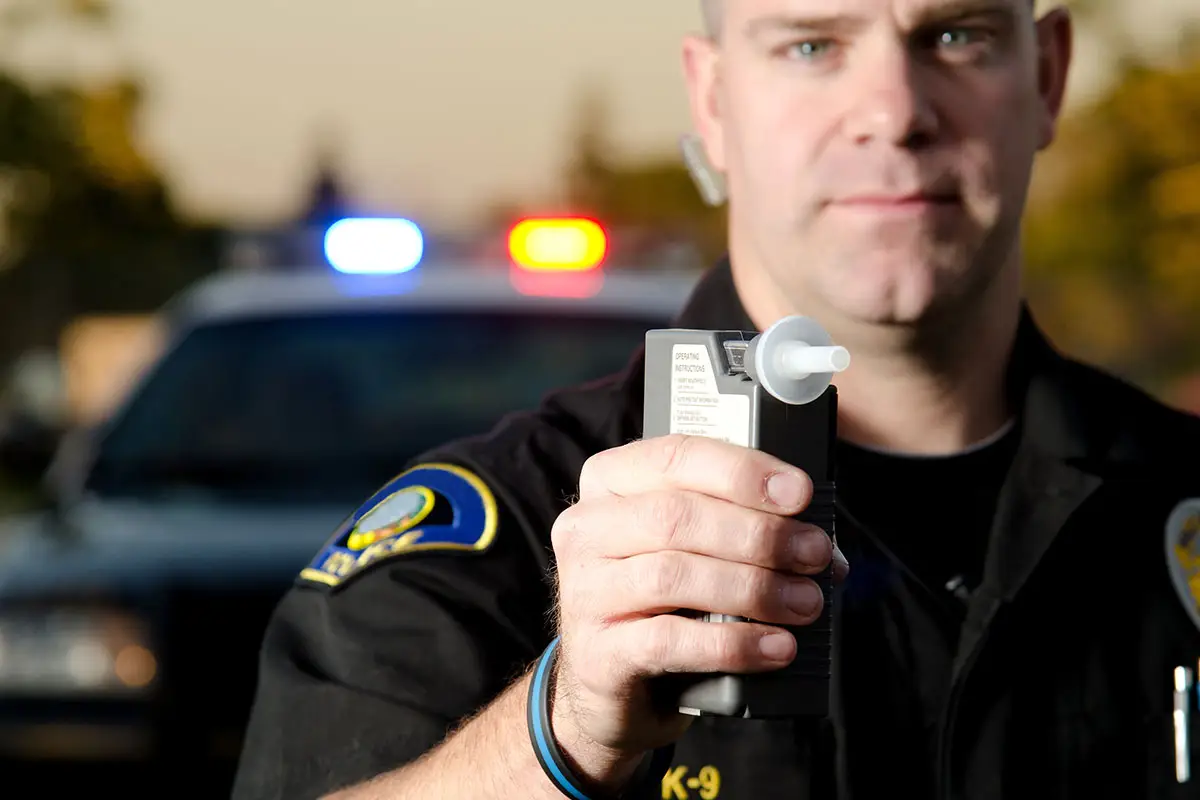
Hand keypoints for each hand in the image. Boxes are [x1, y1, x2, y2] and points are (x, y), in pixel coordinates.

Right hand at [547, 434, 847, 787]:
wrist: (609, 686)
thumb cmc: (660, 599)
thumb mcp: (689, 548)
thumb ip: (740, 527)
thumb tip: (822, 545)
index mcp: (610, 482)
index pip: (674, 457)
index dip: (742, 472)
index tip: (798, 492)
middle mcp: (586, 529)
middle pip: (676, 516)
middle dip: (759, 534)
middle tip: (815, 553)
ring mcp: (583, 591)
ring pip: (672, 576)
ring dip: (753, 588)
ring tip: (805, 603)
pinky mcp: (596, 653)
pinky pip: (668, 641)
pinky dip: (733, 644)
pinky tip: (775, 646)